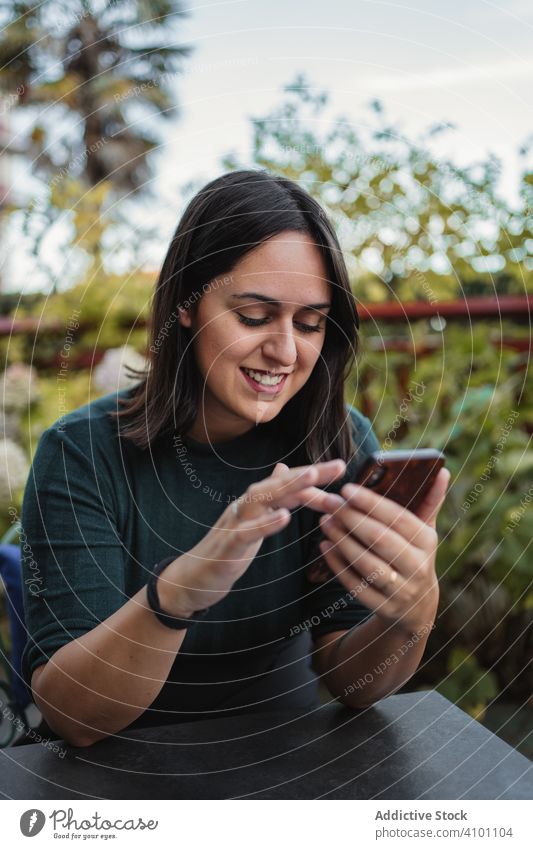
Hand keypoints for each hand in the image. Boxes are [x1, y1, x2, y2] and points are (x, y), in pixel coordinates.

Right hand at [158, 459, 346, 616]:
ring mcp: (234, 524)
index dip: (313, 475)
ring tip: (313, 476)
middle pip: (278, 484)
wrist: (191, 580)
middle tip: (339, 465)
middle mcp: (245, 507)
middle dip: (309, 474)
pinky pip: (247, 532)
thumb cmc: (225, 551)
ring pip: (262, 499)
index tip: (341, 467)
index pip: (286, 484)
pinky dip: (266, 523)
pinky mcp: (227, 546)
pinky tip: (285, 517)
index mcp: (254, 504)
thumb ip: (270, 498)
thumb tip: (283, 469)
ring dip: (288, 487)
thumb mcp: (252, 522)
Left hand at [317, 468, 450, 634]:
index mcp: (427, 542)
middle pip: (380, 539)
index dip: (371, 503)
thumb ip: (429, 501)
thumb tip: (442, 471)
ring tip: (324, 520)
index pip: (398, 518)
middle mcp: (417, 567)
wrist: (417, 606)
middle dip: (351, 518)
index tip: (346, 488)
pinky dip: (338, 565)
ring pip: (367, 564)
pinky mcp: (383, 608)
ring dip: (342, 540)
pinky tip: (325, 546)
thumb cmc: (414, 554)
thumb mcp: (424, 531)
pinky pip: (356, 585)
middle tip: (329, 502)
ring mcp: (401, 591)